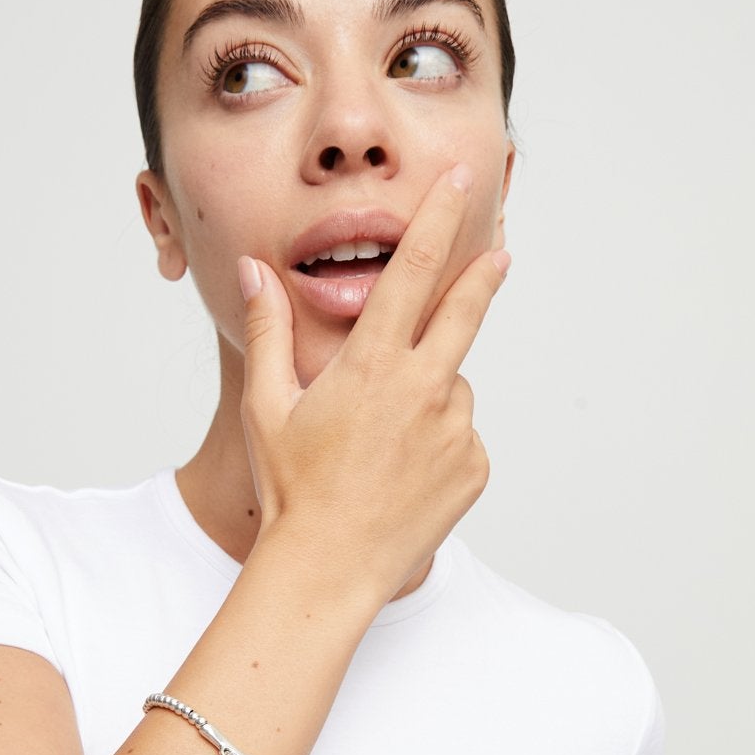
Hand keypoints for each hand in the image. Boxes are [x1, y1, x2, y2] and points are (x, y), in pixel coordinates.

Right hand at [235, 162, 511, 606]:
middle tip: (501, 249)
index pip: (415, 271)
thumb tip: (253, 270)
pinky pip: (461, 438)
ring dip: (427, 399)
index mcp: (374, 364)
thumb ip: (268, 330)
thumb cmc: (291, 491)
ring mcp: (456, 430)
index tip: (460, 185)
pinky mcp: (474, 468)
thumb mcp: (267, 406)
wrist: (328, 569)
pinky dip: (438, 446)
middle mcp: (425, 389)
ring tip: (380, 447)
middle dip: (483, 273)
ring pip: (451, 390)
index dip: (440, 220)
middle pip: (466, 312)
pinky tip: (401, 476)